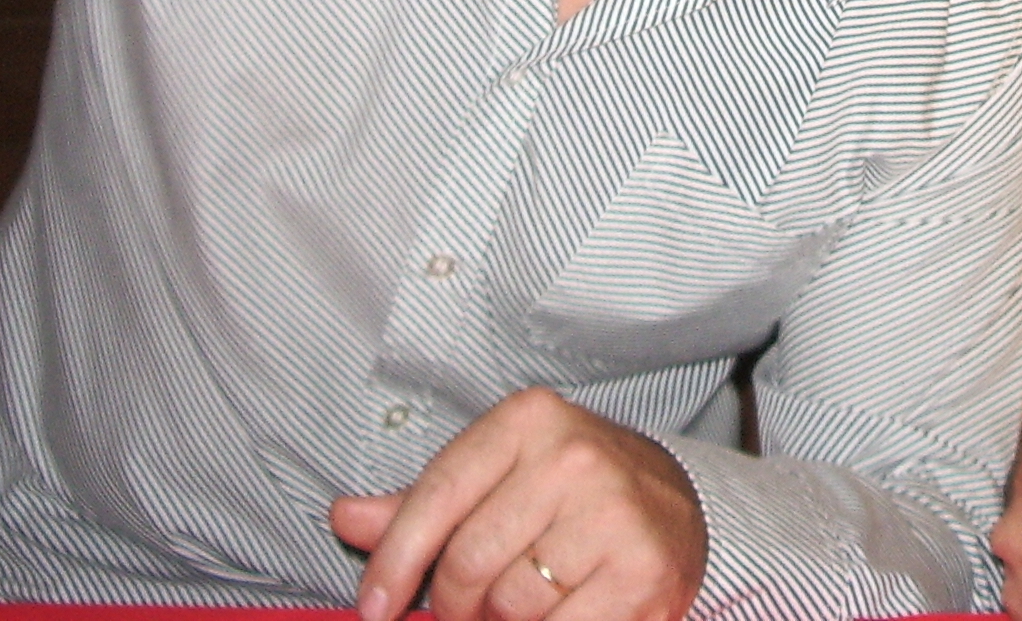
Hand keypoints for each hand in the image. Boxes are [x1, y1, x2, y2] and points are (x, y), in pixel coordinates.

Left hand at [331, 387, 705, 620]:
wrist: (675, 505)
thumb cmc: (571, 494)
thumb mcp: (499, 478)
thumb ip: (424, 505)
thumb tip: (346, 516)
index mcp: (529, 419)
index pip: (437, 496)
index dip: (394, 562)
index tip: (374, 608)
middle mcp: (573, 455)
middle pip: (468, 561)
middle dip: (457, 604)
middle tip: (474, 609)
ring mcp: (612, 510)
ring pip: (510, 603)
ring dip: (507, 620)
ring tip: (531, 600)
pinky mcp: (642, 568)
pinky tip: (565, 611)